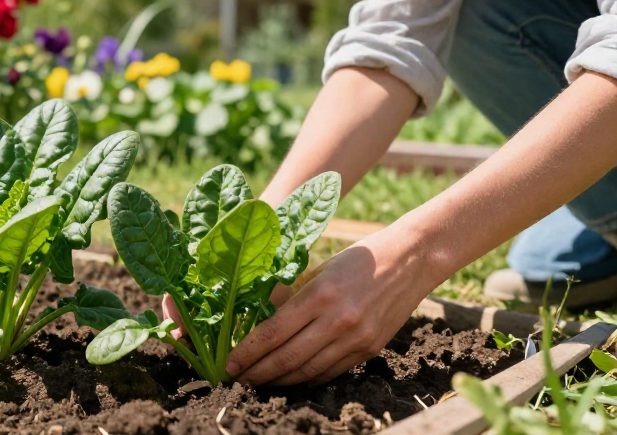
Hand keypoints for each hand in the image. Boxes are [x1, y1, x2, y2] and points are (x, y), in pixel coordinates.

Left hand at [226, 227, 440, 385]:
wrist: (410, 260)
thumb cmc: (358, 258)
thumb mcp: (318, 269)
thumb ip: (290, 295)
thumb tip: (257, 319)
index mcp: (320, 295)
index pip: (274, 332)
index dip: (248, 352)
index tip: (229, 363)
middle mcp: (338, 320)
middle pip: (288, 358)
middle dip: (258, 373)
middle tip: (236, 379)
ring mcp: (356, 338)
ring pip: (309, 370)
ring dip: (280, 381)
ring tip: (259, 382)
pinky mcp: (370, 349)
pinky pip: (331, 372)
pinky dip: (307, 379)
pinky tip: (291, 379)